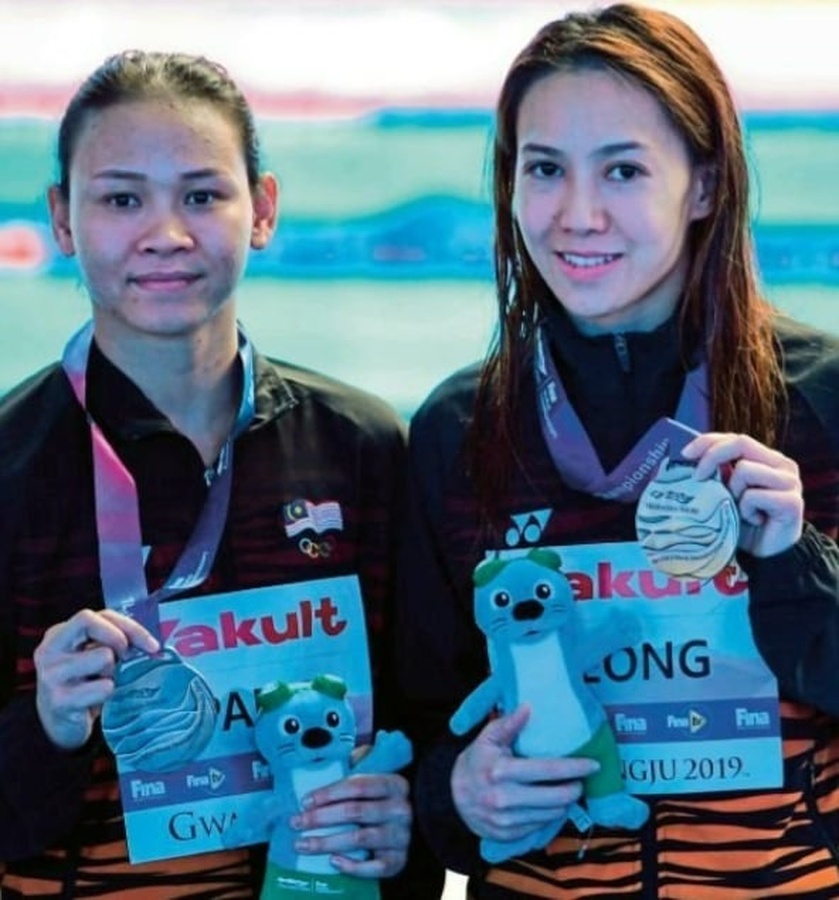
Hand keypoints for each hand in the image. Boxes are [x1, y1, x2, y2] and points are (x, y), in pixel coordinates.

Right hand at [33, 609, 158, 750]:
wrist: (59, 723)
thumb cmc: (82, 683)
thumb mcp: (91, 654)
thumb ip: (112, 640)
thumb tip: (151, 643)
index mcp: (59, 634)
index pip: (99, 615)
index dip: (129, 626)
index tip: (151, 644)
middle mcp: (50, 650)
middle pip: (91, 623)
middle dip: (118, 638)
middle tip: (126, 658)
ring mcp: (52, 675)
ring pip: (103, 656)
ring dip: (112, 671)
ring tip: (101, 681)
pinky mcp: (60, 700)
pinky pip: (103, 687)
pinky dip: (108, 693)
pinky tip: (96, 699)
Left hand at [290, 772, 410, 878]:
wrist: (405, 826)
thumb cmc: (378, 802)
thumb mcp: (372, 782)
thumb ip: (351, 775)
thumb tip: (318, 768)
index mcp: (394, 784)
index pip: (358, 785)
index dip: (329, 793)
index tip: (305, 801)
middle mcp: (401, 809)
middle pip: (355, 811)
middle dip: (321, 817)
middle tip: (296, 823)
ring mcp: (401, 836)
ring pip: (360, 838)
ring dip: (327, 842)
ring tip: (303, 844)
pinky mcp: (398, 860)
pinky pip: (375, 866)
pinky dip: (354, 866)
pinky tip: (333, 861)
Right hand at [451, 705, 598, 843]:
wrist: (453, 797)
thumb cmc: (476, 762)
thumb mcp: (488, 738)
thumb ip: (509, 724)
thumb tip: (528, 707)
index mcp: (500, 770)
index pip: (547, 770)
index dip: (575, 767)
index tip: (593, 764)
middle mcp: (504, 798)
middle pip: (556, 797)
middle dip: (575, 788)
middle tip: (580, 779)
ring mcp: (506, 820)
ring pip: (552, 814)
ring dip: (565, 802)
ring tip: (567, 790)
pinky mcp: (509, 835)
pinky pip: (541, 826)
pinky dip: (550, 814)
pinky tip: (550, 804)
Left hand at [682, 432, 803, 556]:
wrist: (765, 554)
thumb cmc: (741, 521)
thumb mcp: (724, 491)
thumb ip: (716, 473)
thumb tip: (685, 458)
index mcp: (765, 458)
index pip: (734, 438)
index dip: (708, 441)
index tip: (685, 453)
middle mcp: (781, 465)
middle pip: (741, 443)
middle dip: (712, 457)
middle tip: (698, 477)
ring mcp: (789, 482)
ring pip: (745, 470)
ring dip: (733, 492)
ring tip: (739, 509)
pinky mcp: (791, 501)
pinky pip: (754, 496)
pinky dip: (745, 510)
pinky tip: (754, 520)